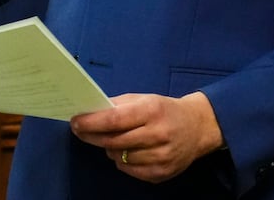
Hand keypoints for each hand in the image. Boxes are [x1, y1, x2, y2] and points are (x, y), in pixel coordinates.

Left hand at [69, 92, 223, 182]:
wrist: (198, 128)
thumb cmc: (165, 110)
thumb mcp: (145, 99)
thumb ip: (119, 105)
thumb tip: (90, 111)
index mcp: (152, 111)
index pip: (115, 120)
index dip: (91, 123)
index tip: (75, 122)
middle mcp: (158, 135)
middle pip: (114, 141)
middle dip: (92, 136)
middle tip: (80, 131)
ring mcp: (161, 157)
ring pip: (120, 157)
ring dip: (109, 149)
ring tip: (111, 140)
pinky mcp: (161, 174)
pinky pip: (129, 170)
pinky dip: (122, 161)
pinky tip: (126, 151)